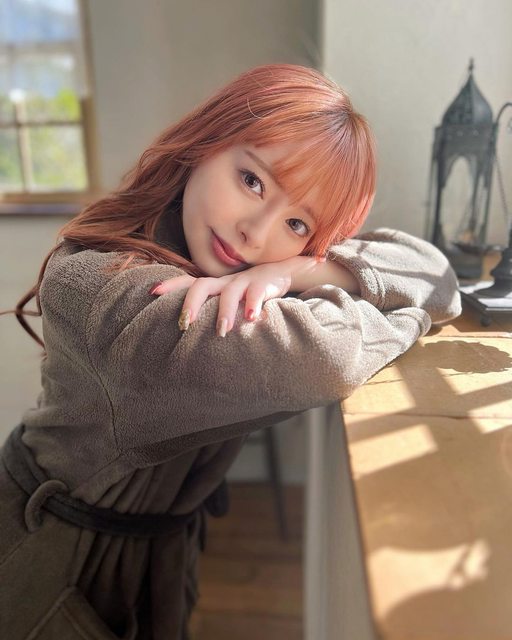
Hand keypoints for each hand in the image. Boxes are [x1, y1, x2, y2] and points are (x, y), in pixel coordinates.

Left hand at [150, 256, 322, 336]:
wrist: (281, 272)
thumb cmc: (248, 292)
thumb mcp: (228, 299)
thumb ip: (212, 311)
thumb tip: (188, 334)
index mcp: (214, 285)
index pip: (188, 282)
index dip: (171, 285)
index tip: (153, 292)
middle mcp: (225, 282)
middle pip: (202, 286)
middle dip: (192, 303)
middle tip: (185, 324)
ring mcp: (244, 282)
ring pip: (230, 293)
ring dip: (225, 311)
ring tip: (222, 330)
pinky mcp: (264, 284)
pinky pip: (258, 293)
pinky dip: (255, 305)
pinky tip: (253, 319)